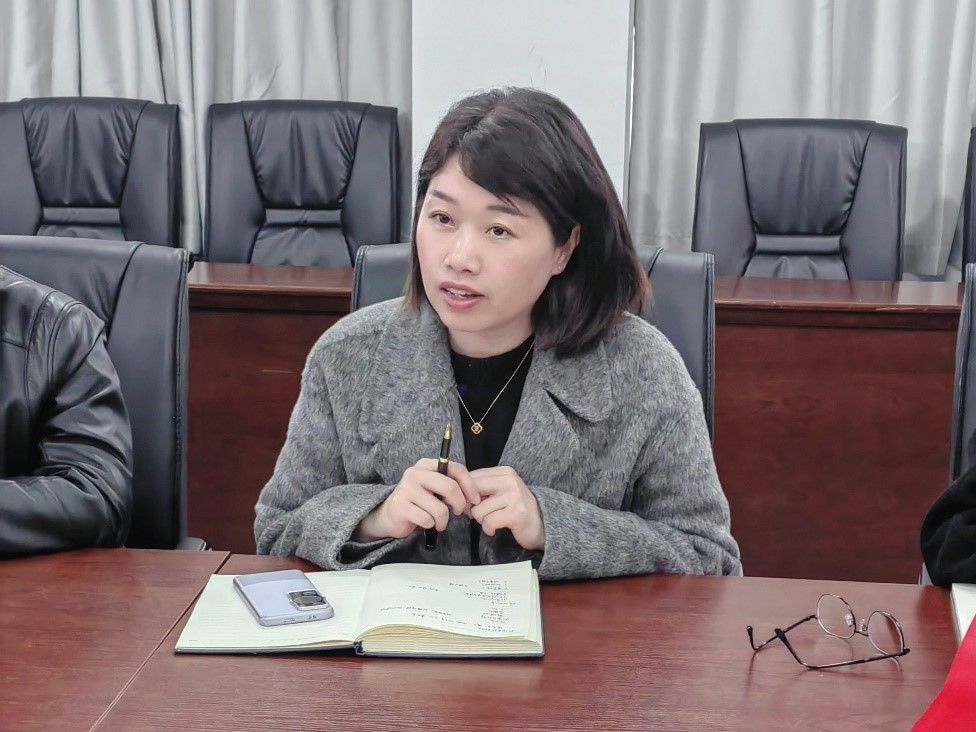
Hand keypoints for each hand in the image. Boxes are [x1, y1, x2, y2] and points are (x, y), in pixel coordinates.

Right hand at [355, 459, 479, 540]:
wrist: (389, 515)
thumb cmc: (418, 502)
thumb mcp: (434, 488)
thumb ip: (452, 486)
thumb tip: (474, 497)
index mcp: (426, 464)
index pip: (455, 468)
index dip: (470, 485)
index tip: (475, 499)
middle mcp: (414, 473)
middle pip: (450, 487)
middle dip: (460, 504)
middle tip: (458, 512)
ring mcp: (406, 489)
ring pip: (440, 508)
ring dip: (443, 520)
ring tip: (438, 522)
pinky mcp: (400, 506)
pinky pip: (427, 519)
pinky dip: (430, 525)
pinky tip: (425, 523)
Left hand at [468, 466, 544, 550]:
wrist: (540, 524)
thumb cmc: (514, 507)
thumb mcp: (499, 491)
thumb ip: (481, 488)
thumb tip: (458, 495)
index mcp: (504, 472)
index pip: (472, 477)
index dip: (465, 493)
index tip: (471, 503)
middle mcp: (510, 481)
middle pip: (472, 491)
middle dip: (470, 506)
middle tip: (478, 513)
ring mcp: (514, 496)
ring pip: (478, 510)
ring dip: (481, 520)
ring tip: (492, 520)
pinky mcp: (516, 513)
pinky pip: (488, 522)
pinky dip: (488, 529)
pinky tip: (495, 528)